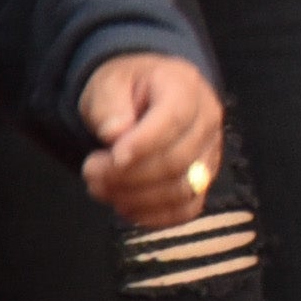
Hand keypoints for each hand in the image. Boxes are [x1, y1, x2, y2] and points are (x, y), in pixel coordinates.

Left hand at [78, 52, 223, 229]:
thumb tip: (115, 134)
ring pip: (182, 189)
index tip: (113, 157)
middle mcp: (207, 120)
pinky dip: (154, 216)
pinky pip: (187, 209)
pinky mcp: (203, 180)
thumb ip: (109, 105)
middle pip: (177, 160)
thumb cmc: (125, 90)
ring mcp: (209, 152)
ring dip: (136, 197)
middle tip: (90, 171)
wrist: (142, 98)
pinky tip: (124, 205)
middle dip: (129, 175)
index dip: (144, 143)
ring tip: (100, 187)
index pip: (174, 119)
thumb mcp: (108, 84)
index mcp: (186, 86)